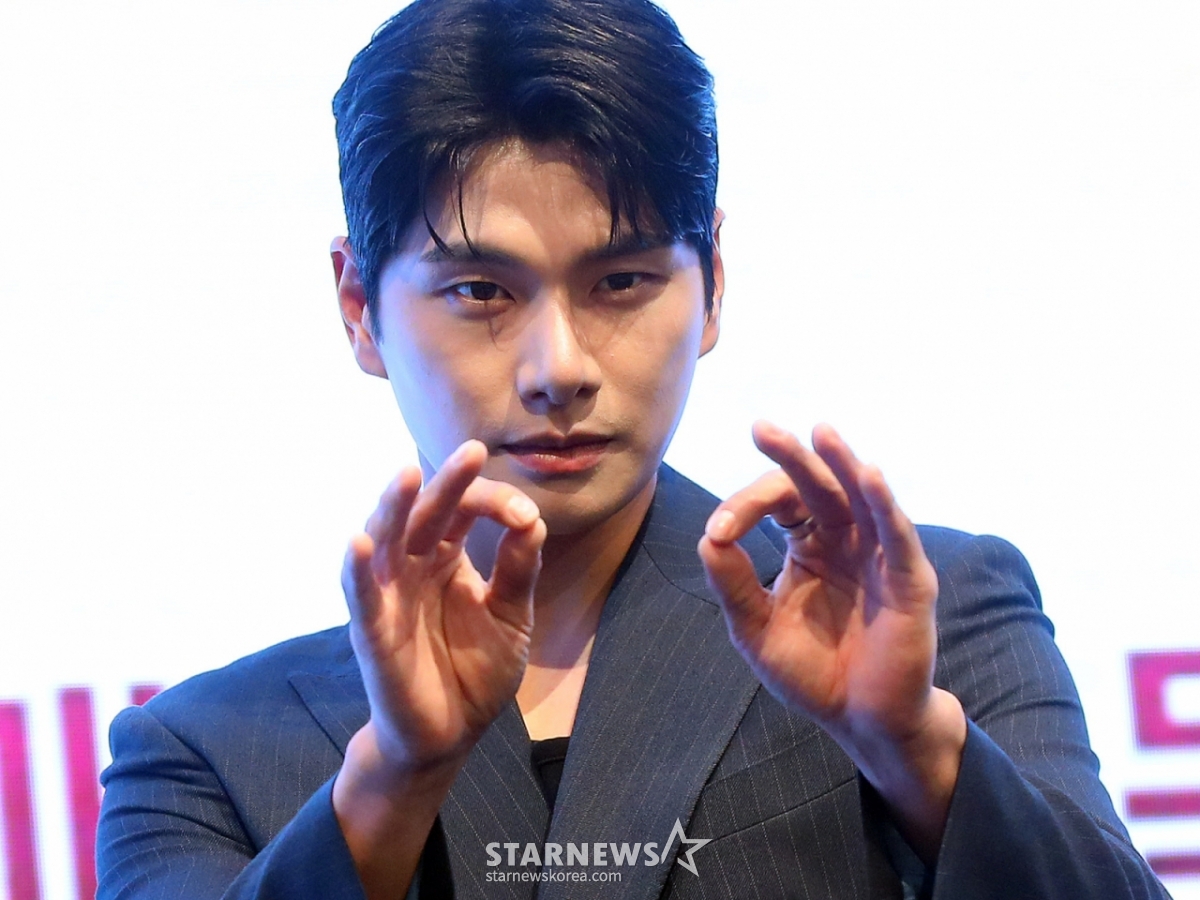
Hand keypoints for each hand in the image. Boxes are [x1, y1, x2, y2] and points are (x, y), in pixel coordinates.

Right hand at [342, 439, 546, 775]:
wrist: (451, 735)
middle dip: (447, 483)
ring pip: (385, 541)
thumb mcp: (511, 617)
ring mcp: (390, 596)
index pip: (463, 511)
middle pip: (425, 514)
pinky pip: (360, 596)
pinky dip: (357, 569)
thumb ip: (518, 570)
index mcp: (447, 557)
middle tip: (473, 451)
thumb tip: (533, 519)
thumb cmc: (475, 672)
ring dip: (393, 508)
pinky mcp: (373, 632)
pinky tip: (361, 541)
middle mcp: (414, 567)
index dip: (492, 503)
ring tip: (407, 475)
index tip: (525, 517)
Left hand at [698, 421, 964, 858]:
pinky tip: (868, 476)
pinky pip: (898, 536)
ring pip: (862, 498)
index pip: (779, 504)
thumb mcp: (757, 630)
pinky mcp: (910, 582)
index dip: (747, 507)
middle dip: (792, 457)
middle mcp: (847, 540)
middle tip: (762, 428)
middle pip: (819, 486)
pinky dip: (885, 505)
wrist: (860, 722)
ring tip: (821, 433)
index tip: (720, 530)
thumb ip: (734, 586)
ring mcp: (881, 557)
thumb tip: (708, 537)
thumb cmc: (813, 672)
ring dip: (842, 464)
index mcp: (809, 545)